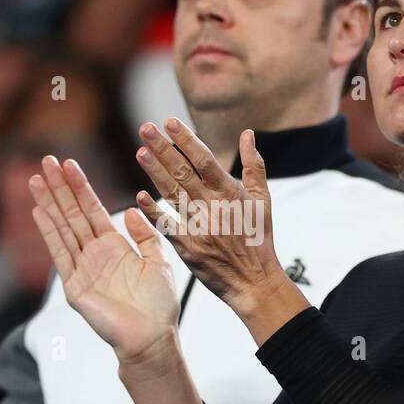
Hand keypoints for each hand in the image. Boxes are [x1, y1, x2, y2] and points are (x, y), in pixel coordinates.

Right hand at [29, 154, 179, 362]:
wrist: (153, 337)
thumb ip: (145, 235)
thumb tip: (130, 211)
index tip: (69, 164)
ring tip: (37, 179)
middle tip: (46, 160)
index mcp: (114, 247)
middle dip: (60, 188)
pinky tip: (40, 212)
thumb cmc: (159, 305)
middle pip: (72, 214)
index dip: (81, 187)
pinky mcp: (74, 286)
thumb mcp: (158, 261)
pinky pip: (61, 253)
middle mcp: (94, 254)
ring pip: (63, 228)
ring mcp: (81, 269)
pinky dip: (50, 232)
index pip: (92, 210)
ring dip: (49, 203)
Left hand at [134, 119, 296, 321]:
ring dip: (155, 172)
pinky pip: (167, 226)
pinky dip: (154, 212)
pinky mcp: (189, 247)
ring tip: (140, 151)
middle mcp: (214, 207)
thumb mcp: (263, 200)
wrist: (254, 281)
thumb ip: (255, 166)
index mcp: (231, 193)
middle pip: (184, 172)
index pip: (204, 160)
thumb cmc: (259, 239)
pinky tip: (139, 196)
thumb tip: (248, 134)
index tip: (170, 122)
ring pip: (173, 194)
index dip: (186, 140)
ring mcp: (200, 227)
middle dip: (163, 148)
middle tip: (145, 128)